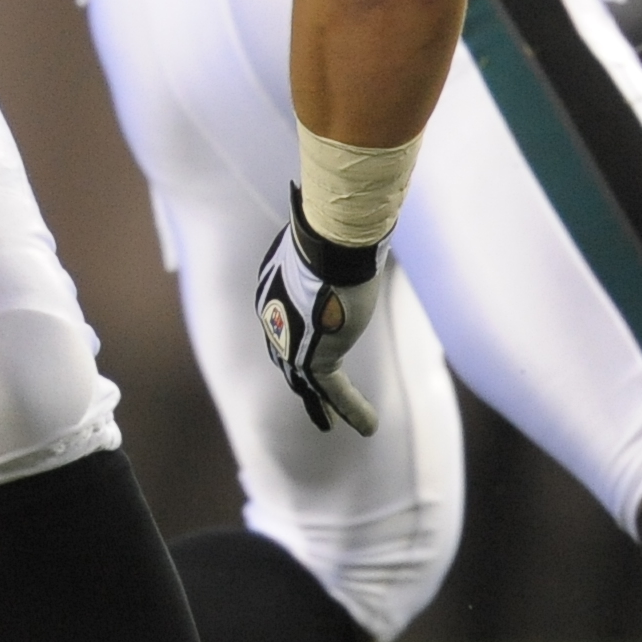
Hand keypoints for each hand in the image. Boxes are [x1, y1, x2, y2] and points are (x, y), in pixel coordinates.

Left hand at [252, 193, 384, 434]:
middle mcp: (273, 317)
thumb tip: (365, 214)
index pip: (284, 317)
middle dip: (298, 376)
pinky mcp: (315, 358)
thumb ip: (342, 238)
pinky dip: (351, 409)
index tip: (317, 340)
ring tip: (332, 425)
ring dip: (321, 404)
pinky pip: (333, 391)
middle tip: (310, 396)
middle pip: (286, 353)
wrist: (332, 246)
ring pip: (307, 379)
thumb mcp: (333, 234)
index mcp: (272, 287)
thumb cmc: (334, 231)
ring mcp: (290, 341)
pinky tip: (368, 427)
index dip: (297, 333)